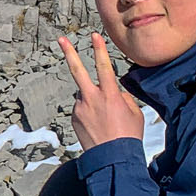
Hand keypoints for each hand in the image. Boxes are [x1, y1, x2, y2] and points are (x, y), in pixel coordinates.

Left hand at [60, 33, 143, 148]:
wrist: (113, 160)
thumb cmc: (128, 136)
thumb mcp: (135, 113)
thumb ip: (123, 98)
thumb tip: (114, 94)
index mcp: (109, 95)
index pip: (104, 66)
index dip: (99, 50)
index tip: (95, 35)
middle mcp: (91, 99)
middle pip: (78, 71)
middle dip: (69, 53)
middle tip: (61, 39)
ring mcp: (80, 109)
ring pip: (85, 96)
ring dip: (92, 102)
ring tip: (105, 121)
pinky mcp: (74, 119)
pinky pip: (82, 110)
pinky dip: (88, 114)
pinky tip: (97, 127)